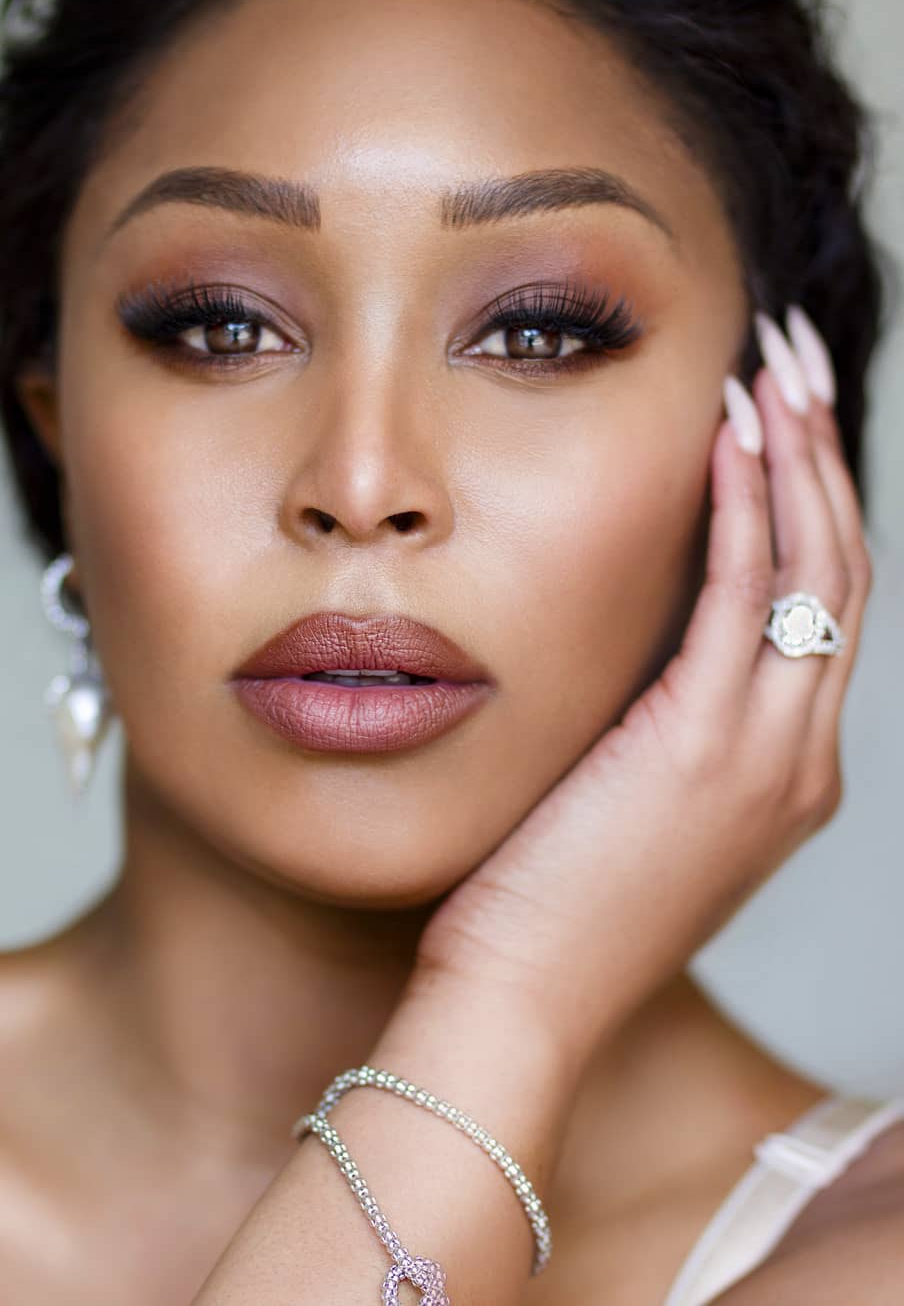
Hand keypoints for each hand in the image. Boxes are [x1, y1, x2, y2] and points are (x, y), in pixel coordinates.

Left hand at [411, 309, 871, 1067]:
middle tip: (794, 360)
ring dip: (798, 455)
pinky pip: (744, 596)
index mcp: (781, 770)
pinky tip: (728, 433)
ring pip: (815, 568)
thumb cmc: (545, 904)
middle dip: (824, 453)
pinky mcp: (706, 748)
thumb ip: (653, 724)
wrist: (521, 1001)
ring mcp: (767, 756)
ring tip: (773, 366)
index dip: (810, 501)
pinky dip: (746, 506)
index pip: (818, 606)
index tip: (778, 418)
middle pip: (839, 570)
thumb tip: (628, 636)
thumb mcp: (624, 803)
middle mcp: (798, 757)